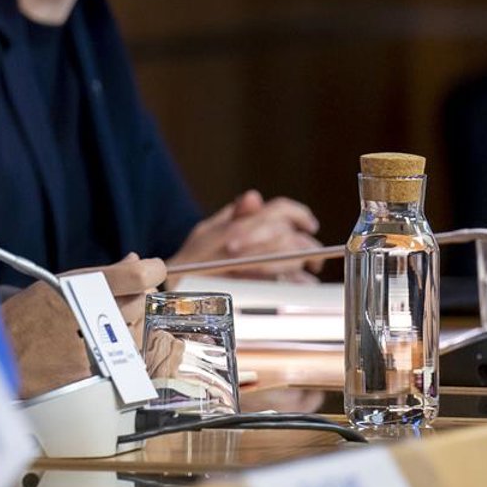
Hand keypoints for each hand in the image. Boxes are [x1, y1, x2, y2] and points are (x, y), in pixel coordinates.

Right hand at [0, 254, 165, 397]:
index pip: (136, 276)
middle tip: (112, 305)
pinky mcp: (90, 375)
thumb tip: (134, 260)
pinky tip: (91, 354)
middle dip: (132, 302)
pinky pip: (120, 362)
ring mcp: (90, 347)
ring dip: (124, 331)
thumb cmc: (20, 320)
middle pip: (138, 304)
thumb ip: (98, 275)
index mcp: (73, 287)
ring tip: (94, 332)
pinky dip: (113, 357)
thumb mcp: (52, 286)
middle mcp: (84, 314)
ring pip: (133, 334)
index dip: (151, 271)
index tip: (152, 270)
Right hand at [172, 190, 321, 283]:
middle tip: (312, 256)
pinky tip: (298, 284)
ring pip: (293, 258)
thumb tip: (255, 197)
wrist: (174, 288)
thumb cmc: (192, 260)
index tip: (309, 224)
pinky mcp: (256, 286)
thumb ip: (234, 213)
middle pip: (291, 236)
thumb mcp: (207, 229)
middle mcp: (246, 242)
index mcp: (238, 225)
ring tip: (306, 270)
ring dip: (304, 264)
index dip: (300, 215)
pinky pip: (289, 282)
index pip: (279, 210)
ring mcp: (250, 265)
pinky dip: (299, 282)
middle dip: (306, 245)